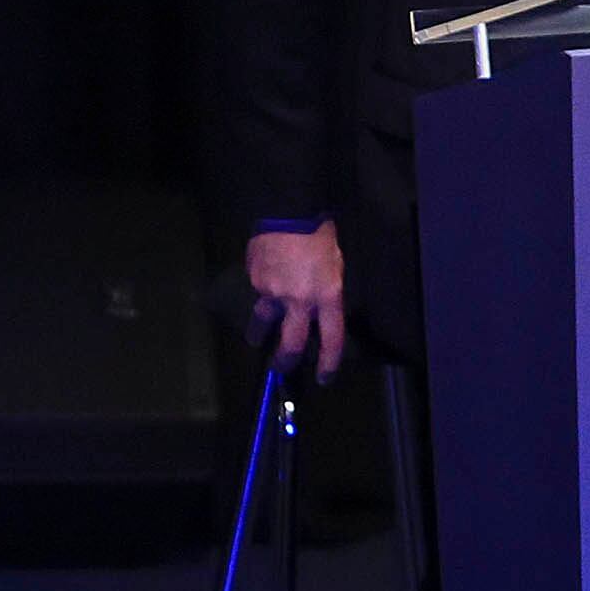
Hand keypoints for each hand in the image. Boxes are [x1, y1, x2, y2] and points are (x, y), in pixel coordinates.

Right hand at [245, 221, 345, 381]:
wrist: (289, 213)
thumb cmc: (320, 236)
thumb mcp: (334, 265)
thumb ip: (326, 290)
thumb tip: (316, 306)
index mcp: (327, 297)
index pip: (331, 339)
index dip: (328, 363)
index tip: (323, 377)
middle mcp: (300, 301)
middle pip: (291, 343)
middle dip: (285, 361)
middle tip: (280, 368)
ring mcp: (273, 292)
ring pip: (263, 321)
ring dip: (258, 333)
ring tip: (255, 339)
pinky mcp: (255, 280)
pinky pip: (258, 291)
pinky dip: (260, 292)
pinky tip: (262, 281)